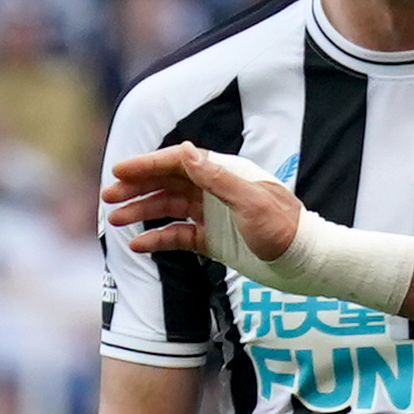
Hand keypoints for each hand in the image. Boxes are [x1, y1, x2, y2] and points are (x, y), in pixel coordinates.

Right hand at [104, 142, 299, 267]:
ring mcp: (213, 214)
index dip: (147, 165)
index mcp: (223, 173)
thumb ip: (217, 178)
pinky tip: (139, 246)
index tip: (120, 171)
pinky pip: (179, 236)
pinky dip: (159, 239)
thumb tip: (186, 152)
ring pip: (169, 209)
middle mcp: (214, 190)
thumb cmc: (285, 229)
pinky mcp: (214, 240)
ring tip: (115, 220)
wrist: (304, 261)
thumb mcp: (251, 201)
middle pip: (167, 183)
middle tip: (108, 196)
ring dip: (141, 212)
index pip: (177, 162)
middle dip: (136, 188)